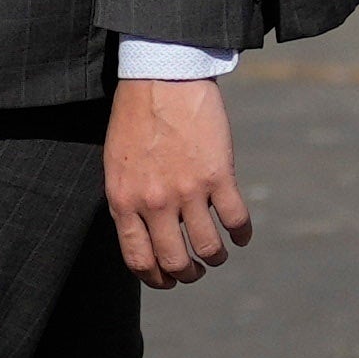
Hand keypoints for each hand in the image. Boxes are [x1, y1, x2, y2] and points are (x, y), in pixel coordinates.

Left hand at [105, 73, 250, 288]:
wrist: (162, 77)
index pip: (139, 259)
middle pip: (175, 261)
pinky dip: (241, 234)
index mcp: (124, 201)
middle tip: (195, 270)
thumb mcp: (117, 164)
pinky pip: (235, 220)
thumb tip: (143, 234)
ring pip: (209, 248)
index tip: (167, 280)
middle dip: (187, 274)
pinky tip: (241, 234)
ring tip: (218, 253)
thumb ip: (128, 200)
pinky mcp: (218, 176)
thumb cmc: (135, 117)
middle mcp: (154, 203)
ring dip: (216, 258)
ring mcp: (188, 191)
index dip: (155, 279)